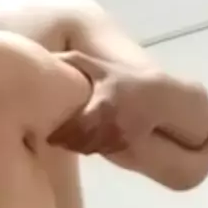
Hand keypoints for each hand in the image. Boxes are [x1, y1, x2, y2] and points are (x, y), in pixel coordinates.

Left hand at [46, 50, 163, 154]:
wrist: (158, 98)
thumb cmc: (126, 80)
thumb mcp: (102, 67)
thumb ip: (77, 61)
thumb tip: (52, 55)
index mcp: (100, 108)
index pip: (73, 130)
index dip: (58, 135)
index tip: (49, 134)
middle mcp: (109, 127)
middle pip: (78, 143)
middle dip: (66, 142)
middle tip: (55, 137)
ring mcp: (117, 138)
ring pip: (89, 149)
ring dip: (79, 146)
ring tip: (71, 138)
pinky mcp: (125, 145)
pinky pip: (103, 151)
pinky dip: (94, 147)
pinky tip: (91, 138)